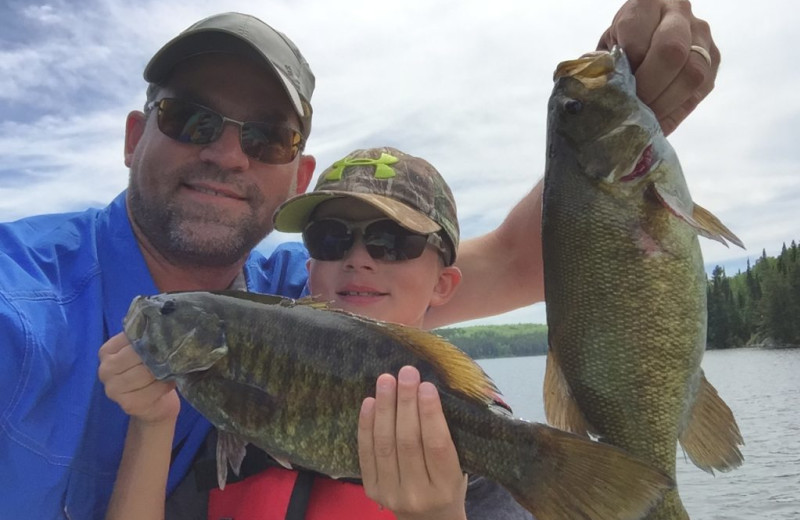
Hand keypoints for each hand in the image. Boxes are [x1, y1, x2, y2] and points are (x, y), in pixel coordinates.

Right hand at [98, 332, 179, 423]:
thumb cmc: (150, 371)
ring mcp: (113, 389)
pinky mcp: (128, 404)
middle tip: (174, 354)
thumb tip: (164, 323)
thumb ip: (145, 337)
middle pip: (138, 355)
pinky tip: (170, 382)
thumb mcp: (143, 350)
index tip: (168, 339)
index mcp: (107, 351)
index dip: (152, 338)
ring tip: (173, 368)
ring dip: (164, 370)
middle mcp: (105, 369)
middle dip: (159, 355)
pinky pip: (152, 389)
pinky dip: (166, 384)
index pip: (132, 337)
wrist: (154, 405)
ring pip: (145, 372)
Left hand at [358, 366, 467, 519]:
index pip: (437, 446)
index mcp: (446, 486)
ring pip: (385, 444)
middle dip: (406, 403)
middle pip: (408, 441)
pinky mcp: (371, 490)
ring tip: (386, 380)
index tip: (426, 385)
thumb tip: (429, 390)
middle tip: (406, 373)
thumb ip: (447, 439)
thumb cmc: (448, 487)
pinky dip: (366, 425)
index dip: (430, 414)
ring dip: (384, 408)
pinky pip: (366, 453)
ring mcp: (391, 493)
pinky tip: (369, 402)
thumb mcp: (459, 468)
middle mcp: (418, 494)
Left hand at [598, 0, 718, 134]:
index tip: (619, 90)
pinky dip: (676, 109)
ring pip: (693, 73)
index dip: (628, 73)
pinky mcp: (713, 58)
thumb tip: (602, 92)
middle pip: (672, 52)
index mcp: (647, 3)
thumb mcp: (608, 46)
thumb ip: (605, 64)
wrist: (650, 31)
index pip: (638, 43)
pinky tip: (658, 118)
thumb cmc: (623, 41)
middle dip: (649, 88)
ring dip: (666, 102)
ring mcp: (702, 34)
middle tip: (634, 107)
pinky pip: (700, 89)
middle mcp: (679, 12)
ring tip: (645, 116)